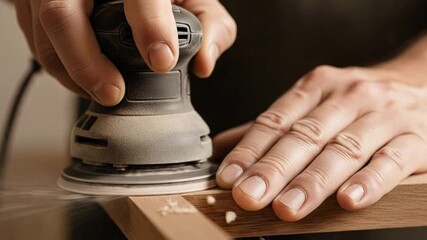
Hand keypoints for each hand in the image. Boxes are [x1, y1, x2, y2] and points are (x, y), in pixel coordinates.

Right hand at [14, 0, 235, 105]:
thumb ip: (208, 26)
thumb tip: (204, 63)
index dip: (150, 25)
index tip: (162, 60)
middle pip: (63, 11)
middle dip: (86, 62)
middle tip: (113, 93)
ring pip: (44, 28)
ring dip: (70, 70)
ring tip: (101, 90)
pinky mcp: (34, 0)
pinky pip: (36, 35)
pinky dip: (59, 63)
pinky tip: (82, 77)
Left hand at [215, 65, 426, 220]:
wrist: (421, 85)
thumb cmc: (357, 104)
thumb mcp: (314, 105)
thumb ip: (271, 128)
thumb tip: (221, 149)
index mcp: (317, 87)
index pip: (276, 120)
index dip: (250, 150)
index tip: (229, 177)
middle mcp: (348, 96)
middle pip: (305, 135)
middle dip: (274, 168)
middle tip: (249, 196)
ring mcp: (383, 116)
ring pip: (343, 150)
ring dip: (313, 181)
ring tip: (287, 206)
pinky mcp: (415, 138)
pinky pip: (391, 161)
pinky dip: (369, 181)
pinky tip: (348, 200)